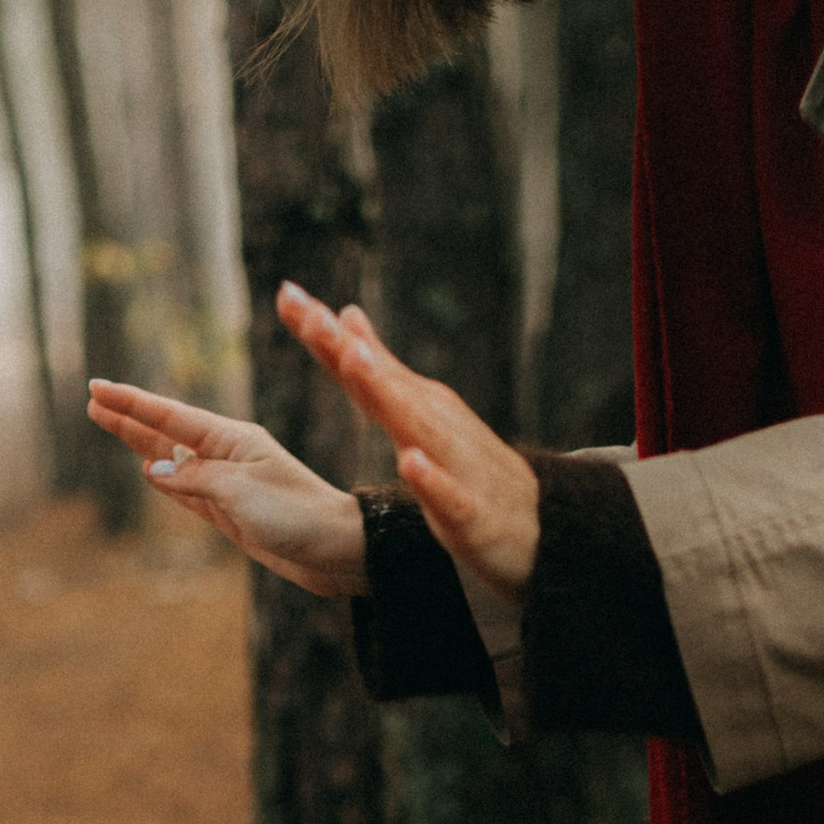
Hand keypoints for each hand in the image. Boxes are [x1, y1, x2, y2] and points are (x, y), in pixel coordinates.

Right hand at [86, 379, 366, 596]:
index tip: (98, 388)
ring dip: (139, 442)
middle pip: (166, 432)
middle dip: (129, 416)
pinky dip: (164, 479)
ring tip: (109, 423)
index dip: (132, 404)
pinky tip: (146, 468)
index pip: (170, 417)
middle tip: (92, 400)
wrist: (335, 551)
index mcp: (233, 439)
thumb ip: (194, 478)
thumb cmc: (296, 514)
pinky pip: (186, 489)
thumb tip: (152, 470)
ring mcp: (227, 484)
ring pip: (171, 459)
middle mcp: (227, 455)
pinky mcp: (230, 513)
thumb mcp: (240, 492)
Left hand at [278, 283, 542, 600]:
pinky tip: (409, 461)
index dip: (323, 333)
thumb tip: (344, 314)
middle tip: (311, 315)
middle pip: (383, 383)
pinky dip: (429, 479)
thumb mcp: (418, 415)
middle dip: (346, 350)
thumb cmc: (469, 472)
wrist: (538, 529)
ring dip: (386, 393)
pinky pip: (448, 496)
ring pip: (417, 427)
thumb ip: (380, 368)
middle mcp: (435, 423)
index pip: (361, 363)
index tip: (286, 295)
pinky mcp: (471, 514)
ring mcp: (455, 466)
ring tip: (354, 361)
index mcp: (416, 404)